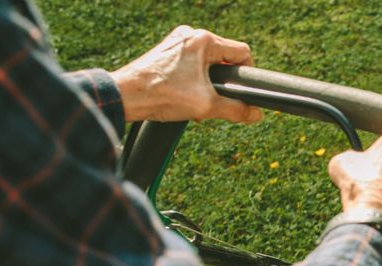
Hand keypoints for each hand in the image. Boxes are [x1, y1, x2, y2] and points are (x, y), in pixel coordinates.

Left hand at [109, 26, 261, 123]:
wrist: (125, 96)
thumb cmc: (163, 95)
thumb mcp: (206, 106)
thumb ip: (236, 109)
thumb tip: (256, 114)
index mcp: (203, 40)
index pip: (241, 52)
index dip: (247, 74)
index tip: (241, 92)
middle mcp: (190, 35)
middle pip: (223, 58)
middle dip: (223, 82)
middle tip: (215, 101)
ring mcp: (176, 42)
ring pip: (206, 62)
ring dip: (208, 84)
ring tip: (197, 102)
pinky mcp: (166, 51)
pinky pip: (190, 64)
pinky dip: (193, 81)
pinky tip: (184, 97)